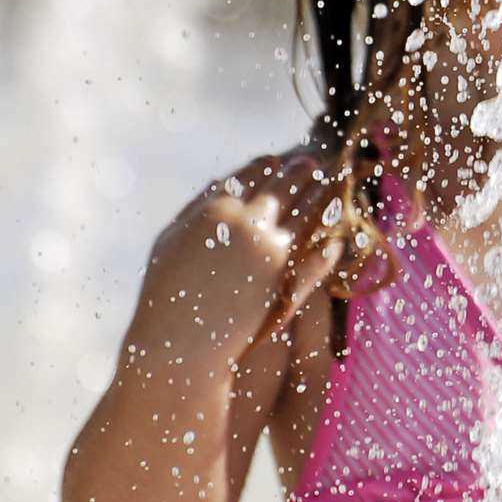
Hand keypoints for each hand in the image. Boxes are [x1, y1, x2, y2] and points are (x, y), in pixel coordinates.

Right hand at [134, 153, 346, 370]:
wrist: (180, 342)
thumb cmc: (168, 293)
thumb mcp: (172, 239)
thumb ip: (197, 206)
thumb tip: (221, 180)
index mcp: (214, 207)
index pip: (250, 174)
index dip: (265, 165)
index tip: (276, 160)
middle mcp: (244, 220)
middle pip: (282, 185)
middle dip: (298, 172)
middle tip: (310, 164)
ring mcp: (268, 245)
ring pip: (304, 209)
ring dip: (317, 194)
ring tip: (327, 185)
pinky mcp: (285, 275)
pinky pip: (314, 247)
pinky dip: (324, 236)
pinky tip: (333, 233)